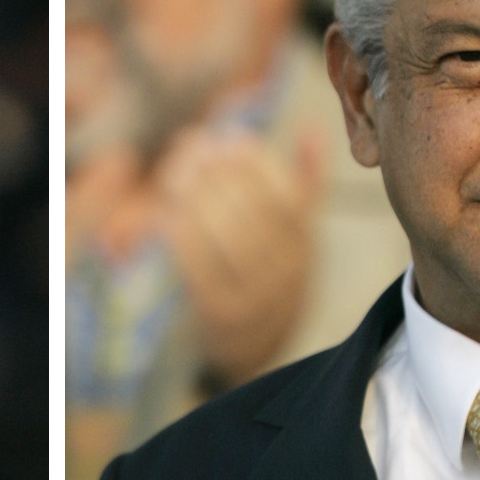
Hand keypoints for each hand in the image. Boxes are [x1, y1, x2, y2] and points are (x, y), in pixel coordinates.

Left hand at [156, 127, 322, 387]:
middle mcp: (290, 270)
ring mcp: (258, 296)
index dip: (255, 160)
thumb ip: (305, 182)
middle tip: (188, 148)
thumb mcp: (292, 234)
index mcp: (306, 242)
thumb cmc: (265, 275)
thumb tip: (315, 127)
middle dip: (217, 171)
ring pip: (229, 235)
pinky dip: (182, 237)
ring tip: (173, 174)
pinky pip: (202, 269)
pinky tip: (164, 215)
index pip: (288, 192)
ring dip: (196, 197)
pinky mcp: (222, 316)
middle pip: (255, 210)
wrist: (251, 352)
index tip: (226, 138)